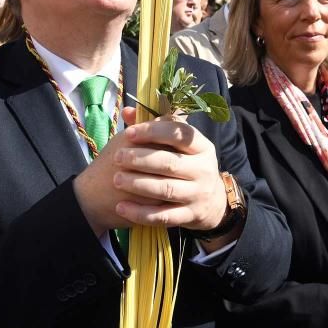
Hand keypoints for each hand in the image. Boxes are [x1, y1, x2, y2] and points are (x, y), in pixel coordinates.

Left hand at [74, 107, 227, 234]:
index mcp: (202, 146)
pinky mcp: (190, 216)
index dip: (153, 132)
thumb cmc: (187, 163)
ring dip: (138, 184)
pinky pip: (163, 216)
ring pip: (166, 189)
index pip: (179, 134)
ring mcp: (198, 194)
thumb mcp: (178, 144)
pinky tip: (122, 207)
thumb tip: (127, 112)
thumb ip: (154, 127)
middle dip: (140, 159)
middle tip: (117, 157)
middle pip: (170, 162)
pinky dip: (141, 213)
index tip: (129, 133)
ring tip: (116, 179)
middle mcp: (204, 169)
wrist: (210, 200)